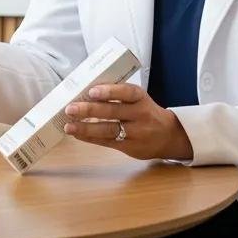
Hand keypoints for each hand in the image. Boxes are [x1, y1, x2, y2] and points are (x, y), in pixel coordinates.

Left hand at [63, 83, 193, 161]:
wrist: (169, 136)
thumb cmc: (146, 112)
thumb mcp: (139, 99)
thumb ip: (119, 95)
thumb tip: (86, 90)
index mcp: (141, 98)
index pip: (126, 92)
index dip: (109, 92)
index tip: (92, 91)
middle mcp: (140, 115)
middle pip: (113, 112)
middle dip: (90, 110)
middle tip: (70, 108)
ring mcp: (135, 133)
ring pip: (109, 130)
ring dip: (86, 128)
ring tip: (69, 125)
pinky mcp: (130, 147)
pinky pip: (107, 142)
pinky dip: (90, 138)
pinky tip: (77, 134)